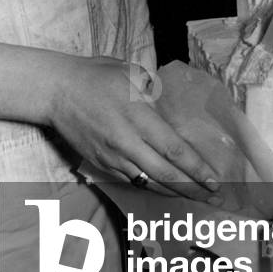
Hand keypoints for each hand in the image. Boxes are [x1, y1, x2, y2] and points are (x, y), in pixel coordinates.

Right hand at [46, 54, 223, 203]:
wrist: (57, 91)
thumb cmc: (96, 76)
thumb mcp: (131, 73)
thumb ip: (154, 91)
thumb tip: (171, 108)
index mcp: (137, 116)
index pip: (173, 149)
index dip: (196, 168)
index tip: (215, 180)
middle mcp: (126, 141)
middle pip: (165, 174)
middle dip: (193, 189)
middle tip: (215, 199)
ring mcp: (112, 156)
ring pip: (149, 183)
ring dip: (175, 193)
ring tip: (197, 199)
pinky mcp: (101, 164)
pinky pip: (131, 181)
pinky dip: (152, 188)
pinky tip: (166, 190)